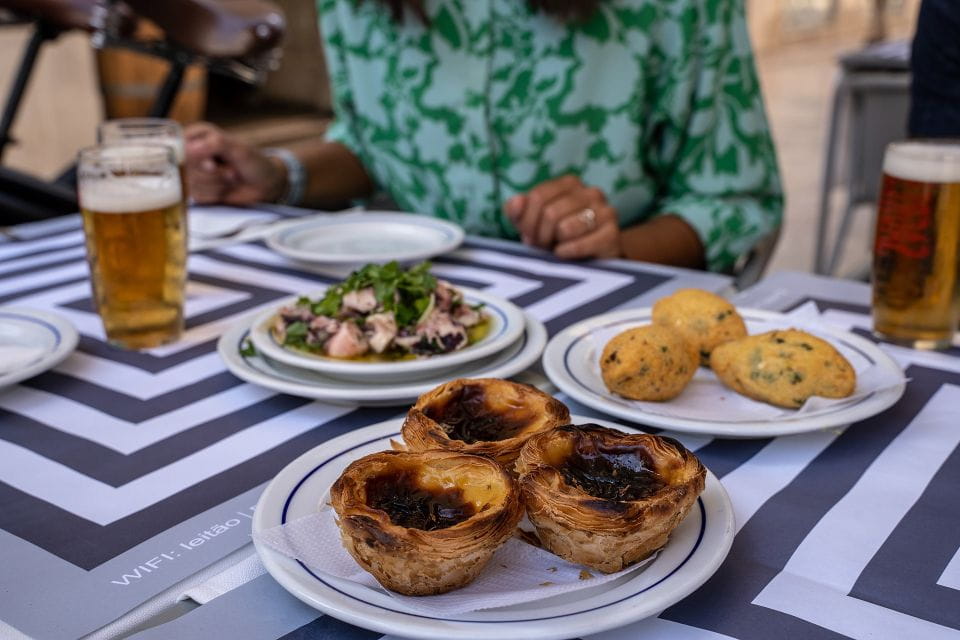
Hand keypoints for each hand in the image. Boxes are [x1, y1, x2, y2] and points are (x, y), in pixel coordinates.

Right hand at [184, 122, 286, 204]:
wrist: (265, 185)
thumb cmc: (253, 161)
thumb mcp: (237, 148)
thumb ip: (214, 144)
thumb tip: (189, 150)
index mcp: (197, 135)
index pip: (180, 146)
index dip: (194, 158)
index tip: (212, 163)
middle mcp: (191, 152)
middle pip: (186, 168)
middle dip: (213, 173)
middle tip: (231, 170)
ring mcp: (192, 172)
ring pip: (192, 184)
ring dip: (218, 184)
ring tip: (231, 177)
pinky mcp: (197, 191)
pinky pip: (199, 197)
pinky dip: (216, 195)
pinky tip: (226, 188)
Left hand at [504, 175, 620, 258]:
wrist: (592, 262)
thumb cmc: (557, 239)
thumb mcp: (531, 223)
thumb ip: (516, 211)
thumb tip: (516, 201)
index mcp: (570, 183)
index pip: (537, 197)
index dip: (527, 221)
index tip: (530, 234)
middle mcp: (591, 192)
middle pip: (550, 212)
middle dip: (541, 235)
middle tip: (544, 245)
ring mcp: (605, 211)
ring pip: (564, 227)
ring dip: (554, 244)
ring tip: (557, 248)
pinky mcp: (612, 235)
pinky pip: (580, 244)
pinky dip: (567, 252)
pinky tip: (566, 254)